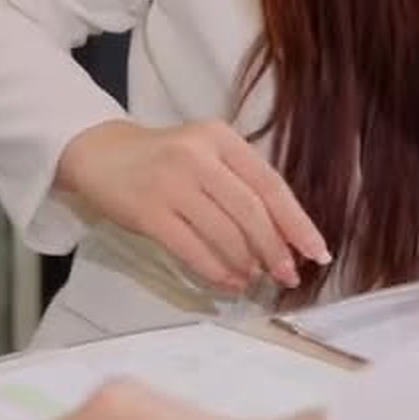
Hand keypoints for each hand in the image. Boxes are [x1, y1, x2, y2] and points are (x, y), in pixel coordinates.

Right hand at [54, 118, 330, 291]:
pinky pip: (192, 250)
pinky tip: (228, 282)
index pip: (269, 183)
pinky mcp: (148, 212)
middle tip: (288, 276)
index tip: (318, 253)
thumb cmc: (164, 159)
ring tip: (253, 278)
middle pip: (251, 210)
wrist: (101, 154)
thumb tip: (284, 239)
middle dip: (275, 249)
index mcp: (221, 137)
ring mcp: (171, 183)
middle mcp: (198, 155)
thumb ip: (241, 185)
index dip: (297, 222)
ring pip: (224, 233)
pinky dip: (217, 271)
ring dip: (246, 263)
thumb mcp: (206, 155)